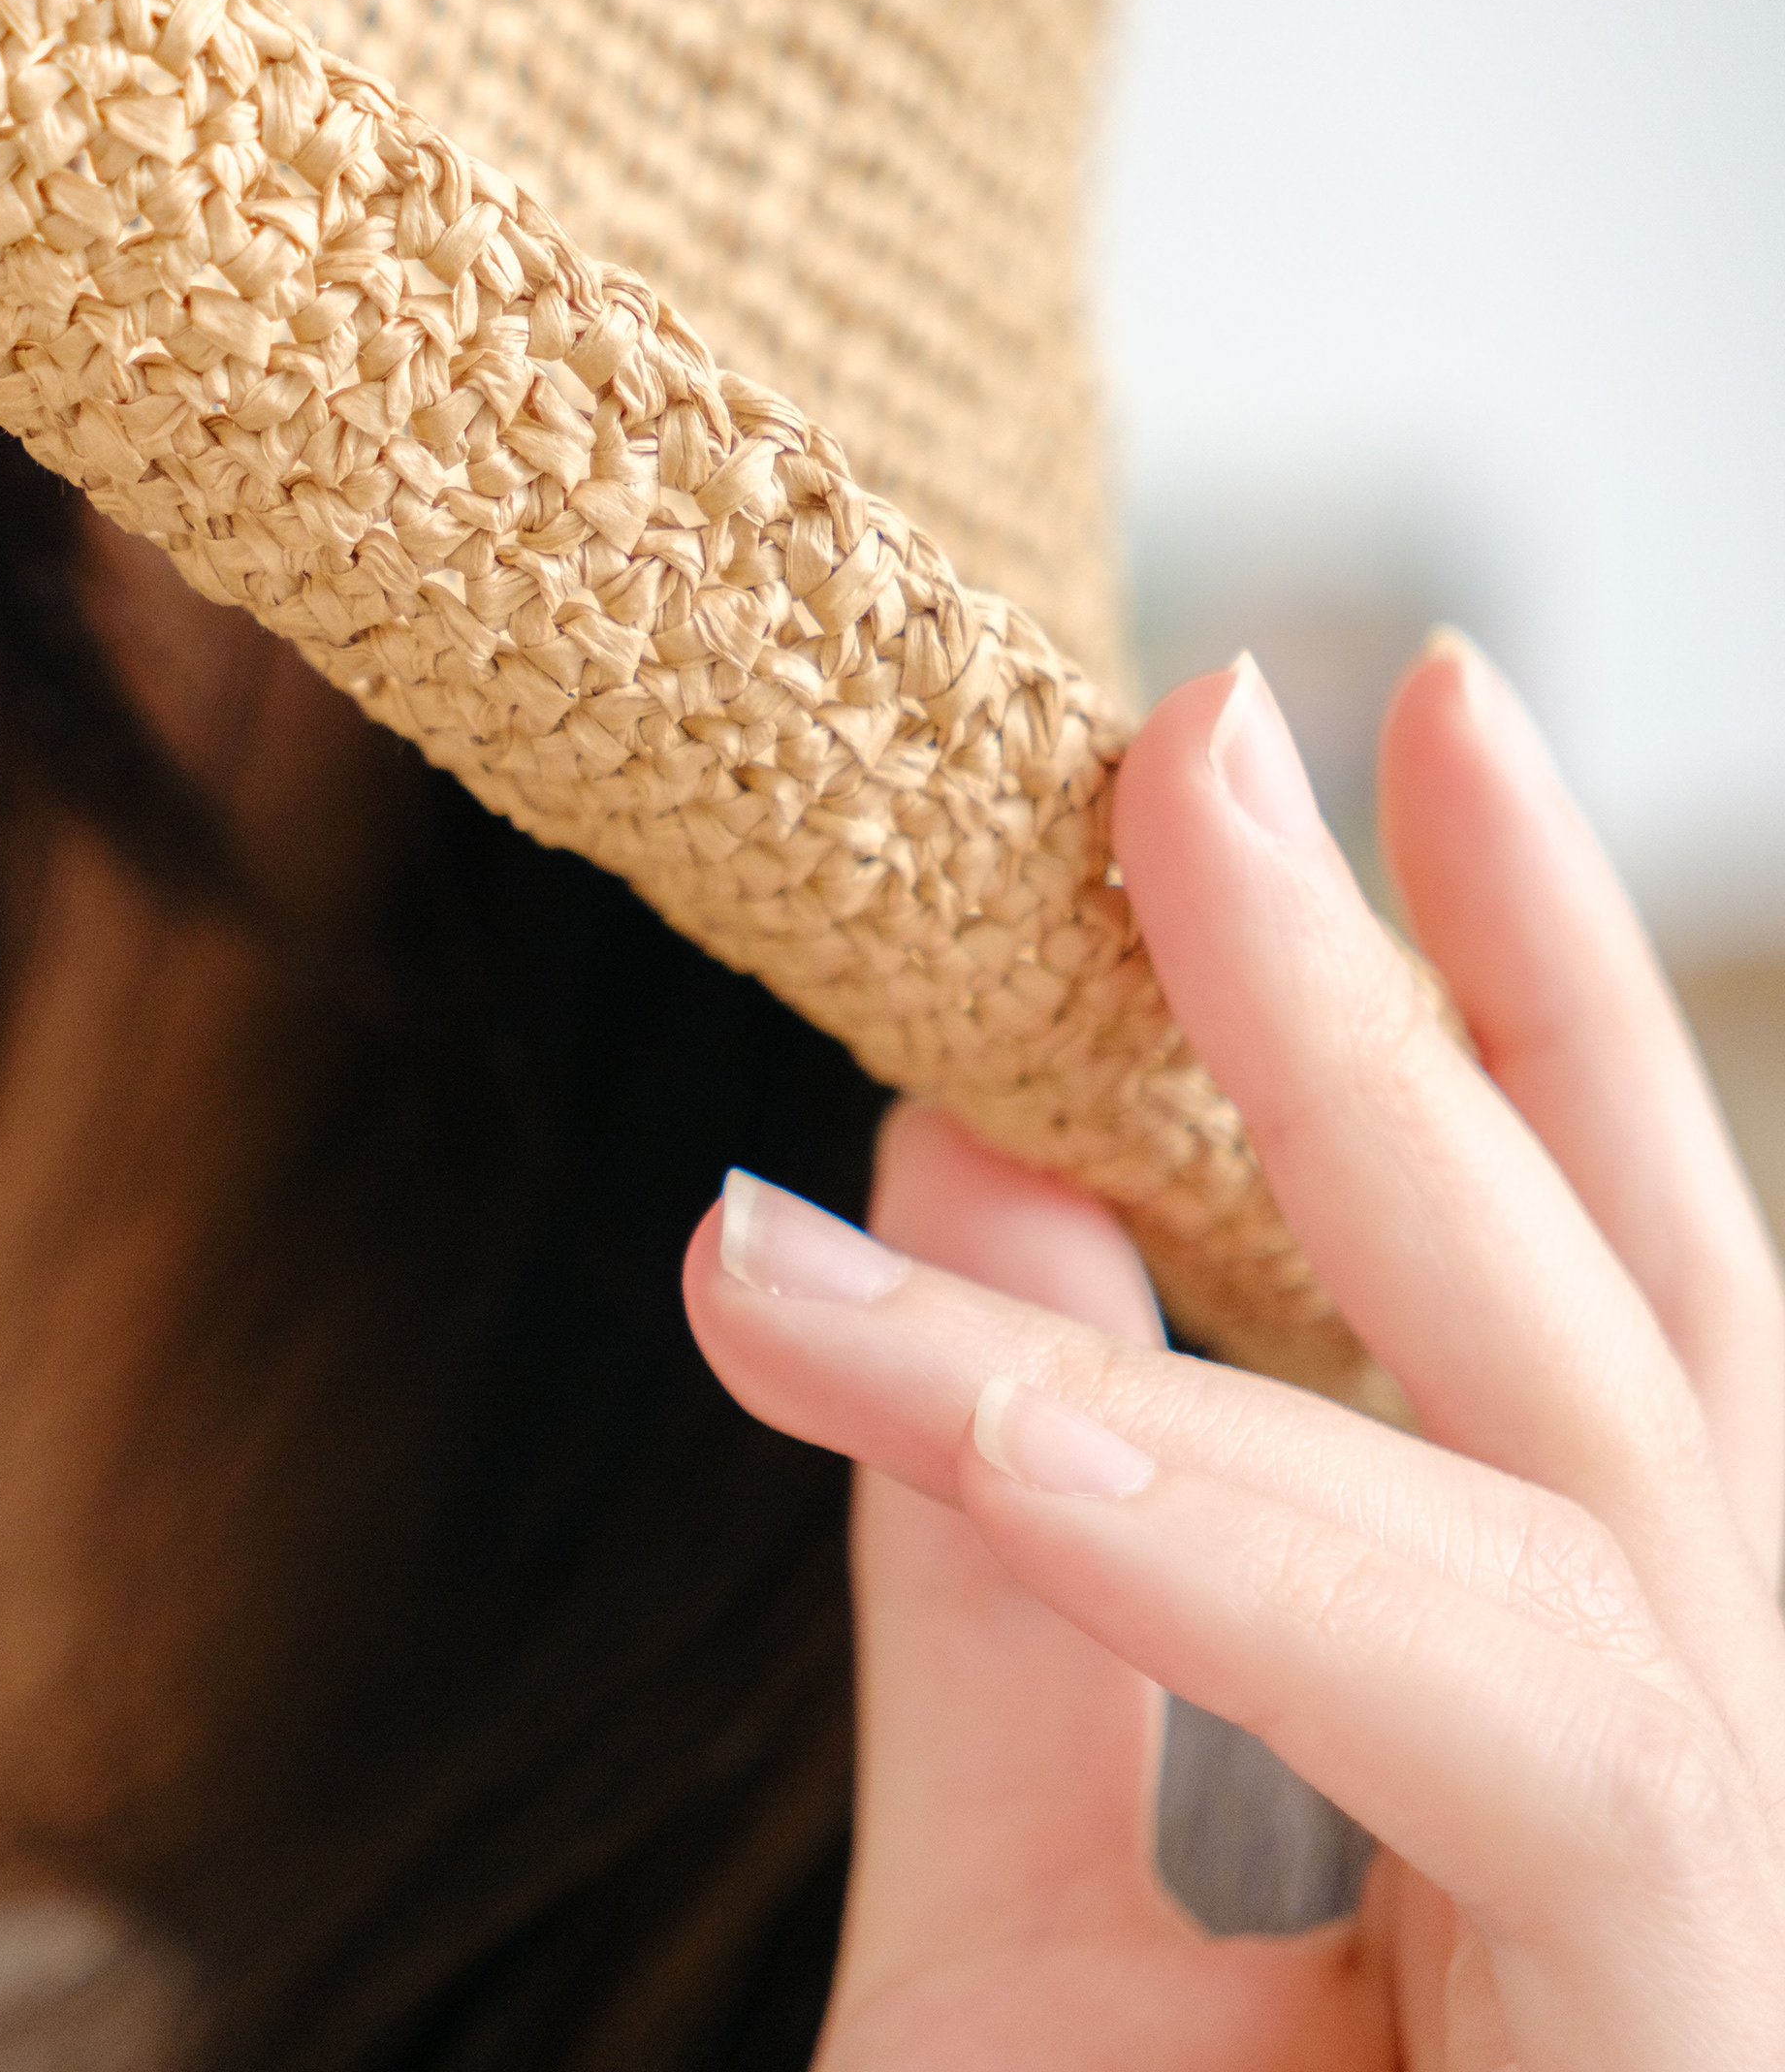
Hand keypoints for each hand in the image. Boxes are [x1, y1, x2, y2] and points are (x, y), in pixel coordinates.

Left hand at [683, 640, 1784, 2069]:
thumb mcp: (1015, 1923)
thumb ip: (1008, 1549)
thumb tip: (942, 1160)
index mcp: (1609, 1838)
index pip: (1604, 1363)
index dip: (1536, 1021)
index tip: (1378, 706)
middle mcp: (1736, 1907)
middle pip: (1647, 1398)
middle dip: (1455, 1028)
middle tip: (1246, 705)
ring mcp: (1726, 2007)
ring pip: (1615, 1577)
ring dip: (1359, 1220)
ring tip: (1137, 908)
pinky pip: (1519, 1792)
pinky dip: (1224, 1563)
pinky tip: (969, 1378)